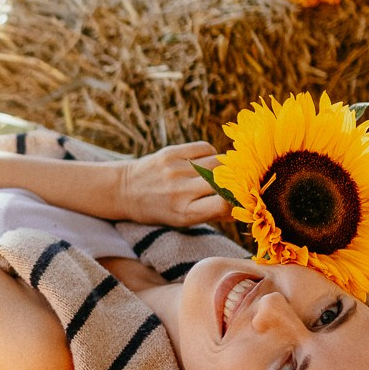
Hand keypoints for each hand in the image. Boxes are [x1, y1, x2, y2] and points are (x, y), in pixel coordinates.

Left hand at [109, 143, 232, 227]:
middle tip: (237, 181)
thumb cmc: (159, 210)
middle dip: (235, 180)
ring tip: (219, 172)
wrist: (125, 190)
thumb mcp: (183, 221)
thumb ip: (212, 214)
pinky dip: (210, 154)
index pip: (224, 205)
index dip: (238, 201)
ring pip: (218, 160)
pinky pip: (205, 147)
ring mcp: (175, 170)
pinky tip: (204, 161)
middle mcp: (180, 191)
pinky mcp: (171, 152)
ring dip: (225, 166)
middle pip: (225, 179)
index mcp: (184, 214)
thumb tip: (243, 207)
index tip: (242, 199)